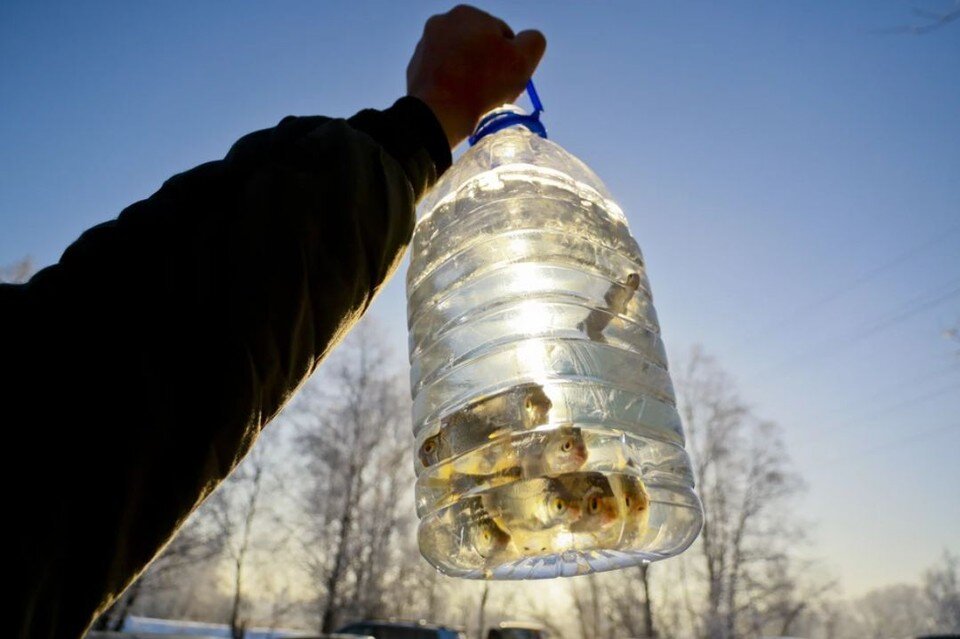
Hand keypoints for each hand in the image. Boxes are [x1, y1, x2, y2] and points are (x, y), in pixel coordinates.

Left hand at [407, 5, 546, 148]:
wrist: (438, 113)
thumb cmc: (483, 85)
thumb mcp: (524, 60)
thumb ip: (534, 41)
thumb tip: (529, 39)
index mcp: (468, 13)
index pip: (502, 35)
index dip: (511, 59)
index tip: (508, 79)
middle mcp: (442, 22)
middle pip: (479, 47)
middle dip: (488, 66)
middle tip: (493, 92)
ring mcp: (424, 45)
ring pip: (460, 61)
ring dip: (470, 76)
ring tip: (475, 98)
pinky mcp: (415, 69)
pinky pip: (443, 76)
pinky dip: (451, 86)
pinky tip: (458, 101)